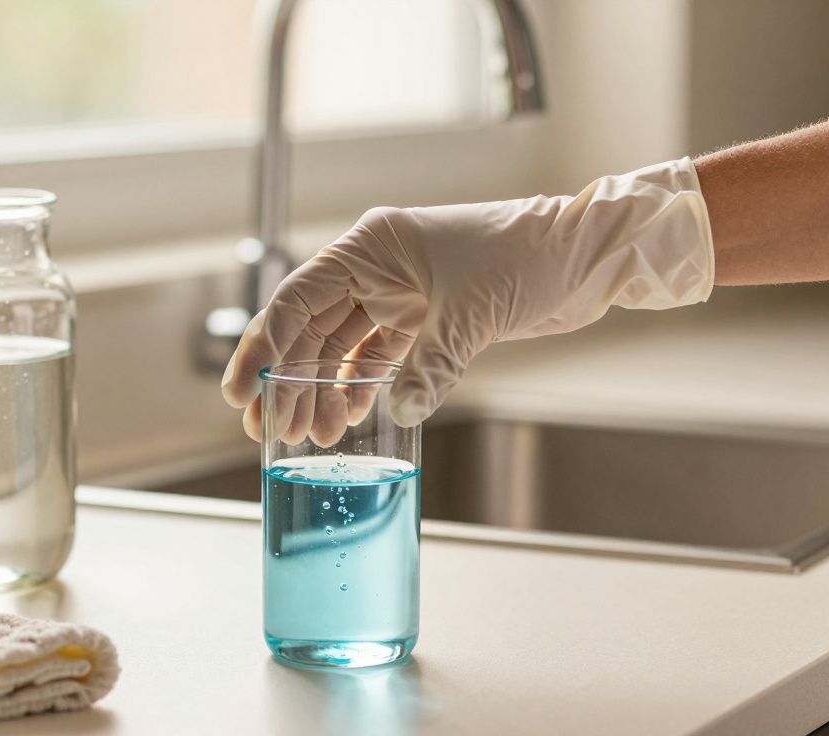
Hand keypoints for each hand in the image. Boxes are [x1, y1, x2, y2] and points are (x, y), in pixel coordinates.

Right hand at [221, 157, 714, 441]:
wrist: (585, 256)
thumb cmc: (528, 258)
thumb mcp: (470, 316)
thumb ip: (428, 367)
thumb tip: (395, 414)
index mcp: (372, 247)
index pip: (298, 299)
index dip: (265, 348)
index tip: (244, 391)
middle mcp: (378, 267)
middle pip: (312, 329)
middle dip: (290, 381)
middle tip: (269, 429)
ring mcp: (400, 293)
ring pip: (343, 348)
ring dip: (326, 391)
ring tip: (314, 438)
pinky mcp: (425, 317)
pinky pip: (378, 357)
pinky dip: (363, 386)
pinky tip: (350, 417)